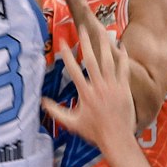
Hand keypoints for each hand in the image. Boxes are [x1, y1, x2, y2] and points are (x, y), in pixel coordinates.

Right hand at [42, 23, 137, 149]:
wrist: (117, 138)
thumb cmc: (94, 132)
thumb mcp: (72, 123)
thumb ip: (56, 112)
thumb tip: (42, 102)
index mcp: (85, 93)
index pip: (73, 70)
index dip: (67, 55)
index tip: (62, 41)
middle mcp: (98, 87)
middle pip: (91, 60)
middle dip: (86, 43)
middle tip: (82, 28)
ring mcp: (113, 86)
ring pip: (108, 61)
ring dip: (105, 45)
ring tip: (102, 30)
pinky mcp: (124, 88)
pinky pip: (124, 69)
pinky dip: (123, 57)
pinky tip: (122, 45)